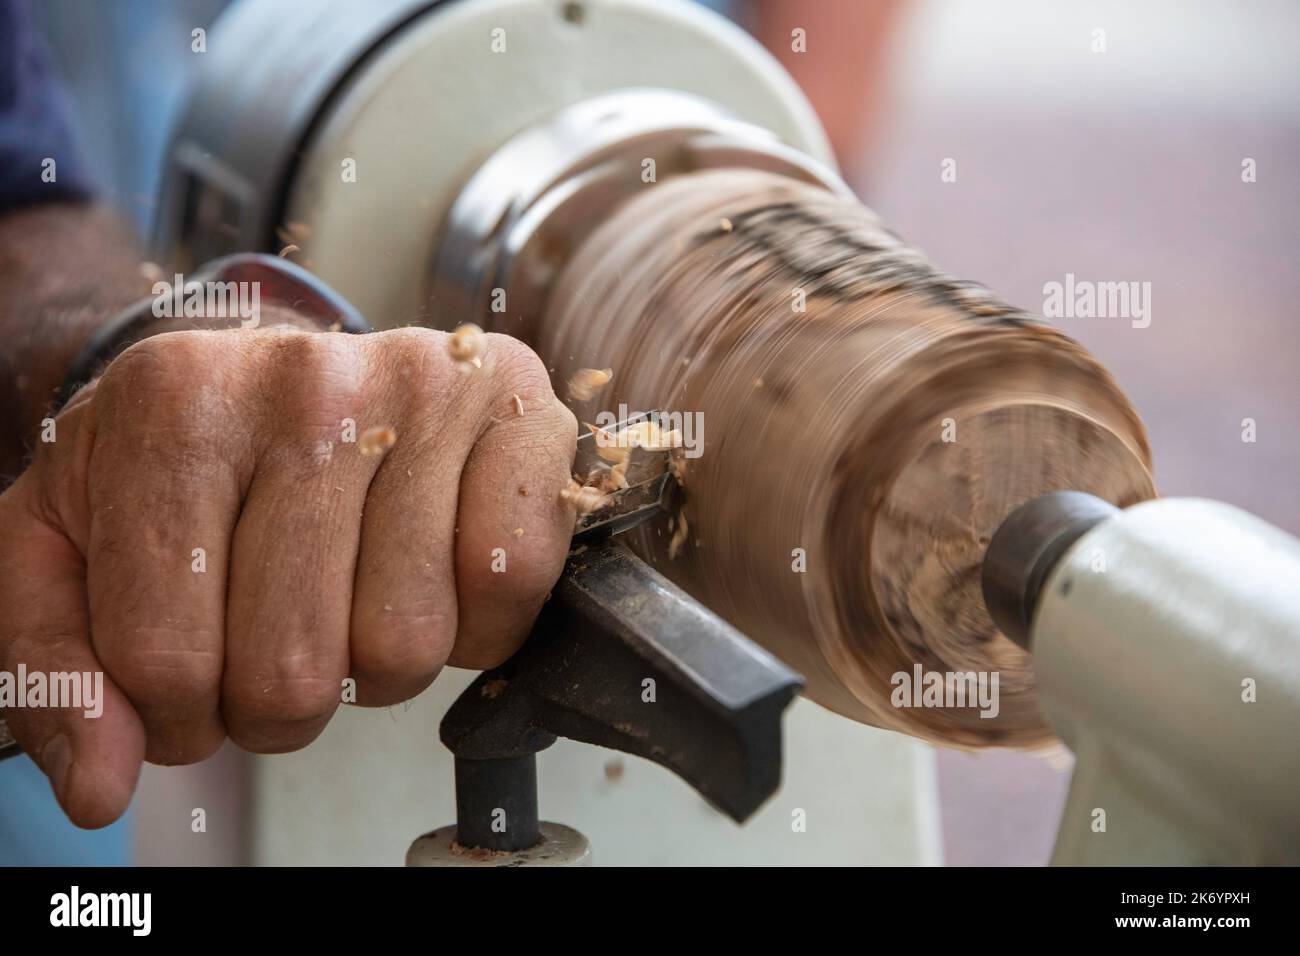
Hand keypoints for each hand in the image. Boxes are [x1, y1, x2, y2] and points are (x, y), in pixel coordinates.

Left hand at [0, 325, 577, 826]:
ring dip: (378, 665)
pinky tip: (435, 577)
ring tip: (355, 600)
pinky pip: (511, 583)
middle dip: (279, 703)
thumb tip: (101, 785)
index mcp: (174, 407)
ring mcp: (425, 389)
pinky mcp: (518, 409)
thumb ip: (54, 666)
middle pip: (293, 669)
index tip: (188, 681)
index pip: (165, 659)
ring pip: (406, 645)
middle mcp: (309, 383)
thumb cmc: (183, 463)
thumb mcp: (66, 543)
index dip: (175, 717)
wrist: (291, 371)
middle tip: (278, 644)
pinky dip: (477, 622)